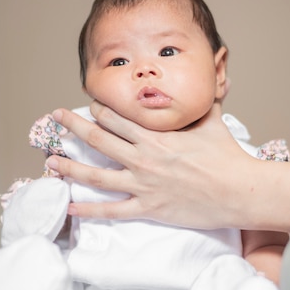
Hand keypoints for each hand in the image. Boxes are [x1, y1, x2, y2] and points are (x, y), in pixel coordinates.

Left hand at [48, 101, 268, 229]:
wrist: (239, 190)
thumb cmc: (226, 156)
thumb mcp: (213, 122)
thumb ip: (204, 101)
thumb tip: (215, 78)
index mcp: (155, 136)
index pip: (118, 118)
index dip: (99, 110)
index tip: (87, 105)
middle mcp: (143, 158)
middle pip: (99, 140)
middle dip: (74, 127)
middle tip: (56, 117)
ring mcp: (143, 184)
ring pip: (97, 177)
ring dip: (70, 168)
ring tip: (50, 162)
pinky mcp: (149, 208)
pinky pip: (113, 211)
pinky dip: (90, 211)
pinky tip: (71, 209)